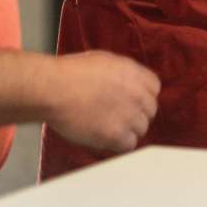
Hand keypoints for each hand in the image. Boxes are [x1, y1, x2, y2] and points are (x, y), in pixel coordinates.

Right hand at [43, 50, 157, 153]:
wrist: (52, 89)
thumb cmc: (69, 73)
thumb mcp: (104, 61)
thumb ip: (123, 74)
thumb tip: (129, 83)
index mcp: (135, 74)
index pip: (154, 88)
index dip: (141, 96)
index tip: (130, 100)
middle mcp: (137, 94)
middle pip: (149, 111)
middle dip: (135, 113)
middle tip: (116, 116)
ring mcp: (128, 116)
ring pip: (141, 129)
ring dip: (127, 129)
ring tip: (107, 126)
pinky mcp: (116, 135)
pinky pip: (129, 145)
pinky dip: (118, 144)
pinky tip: (104, 136)